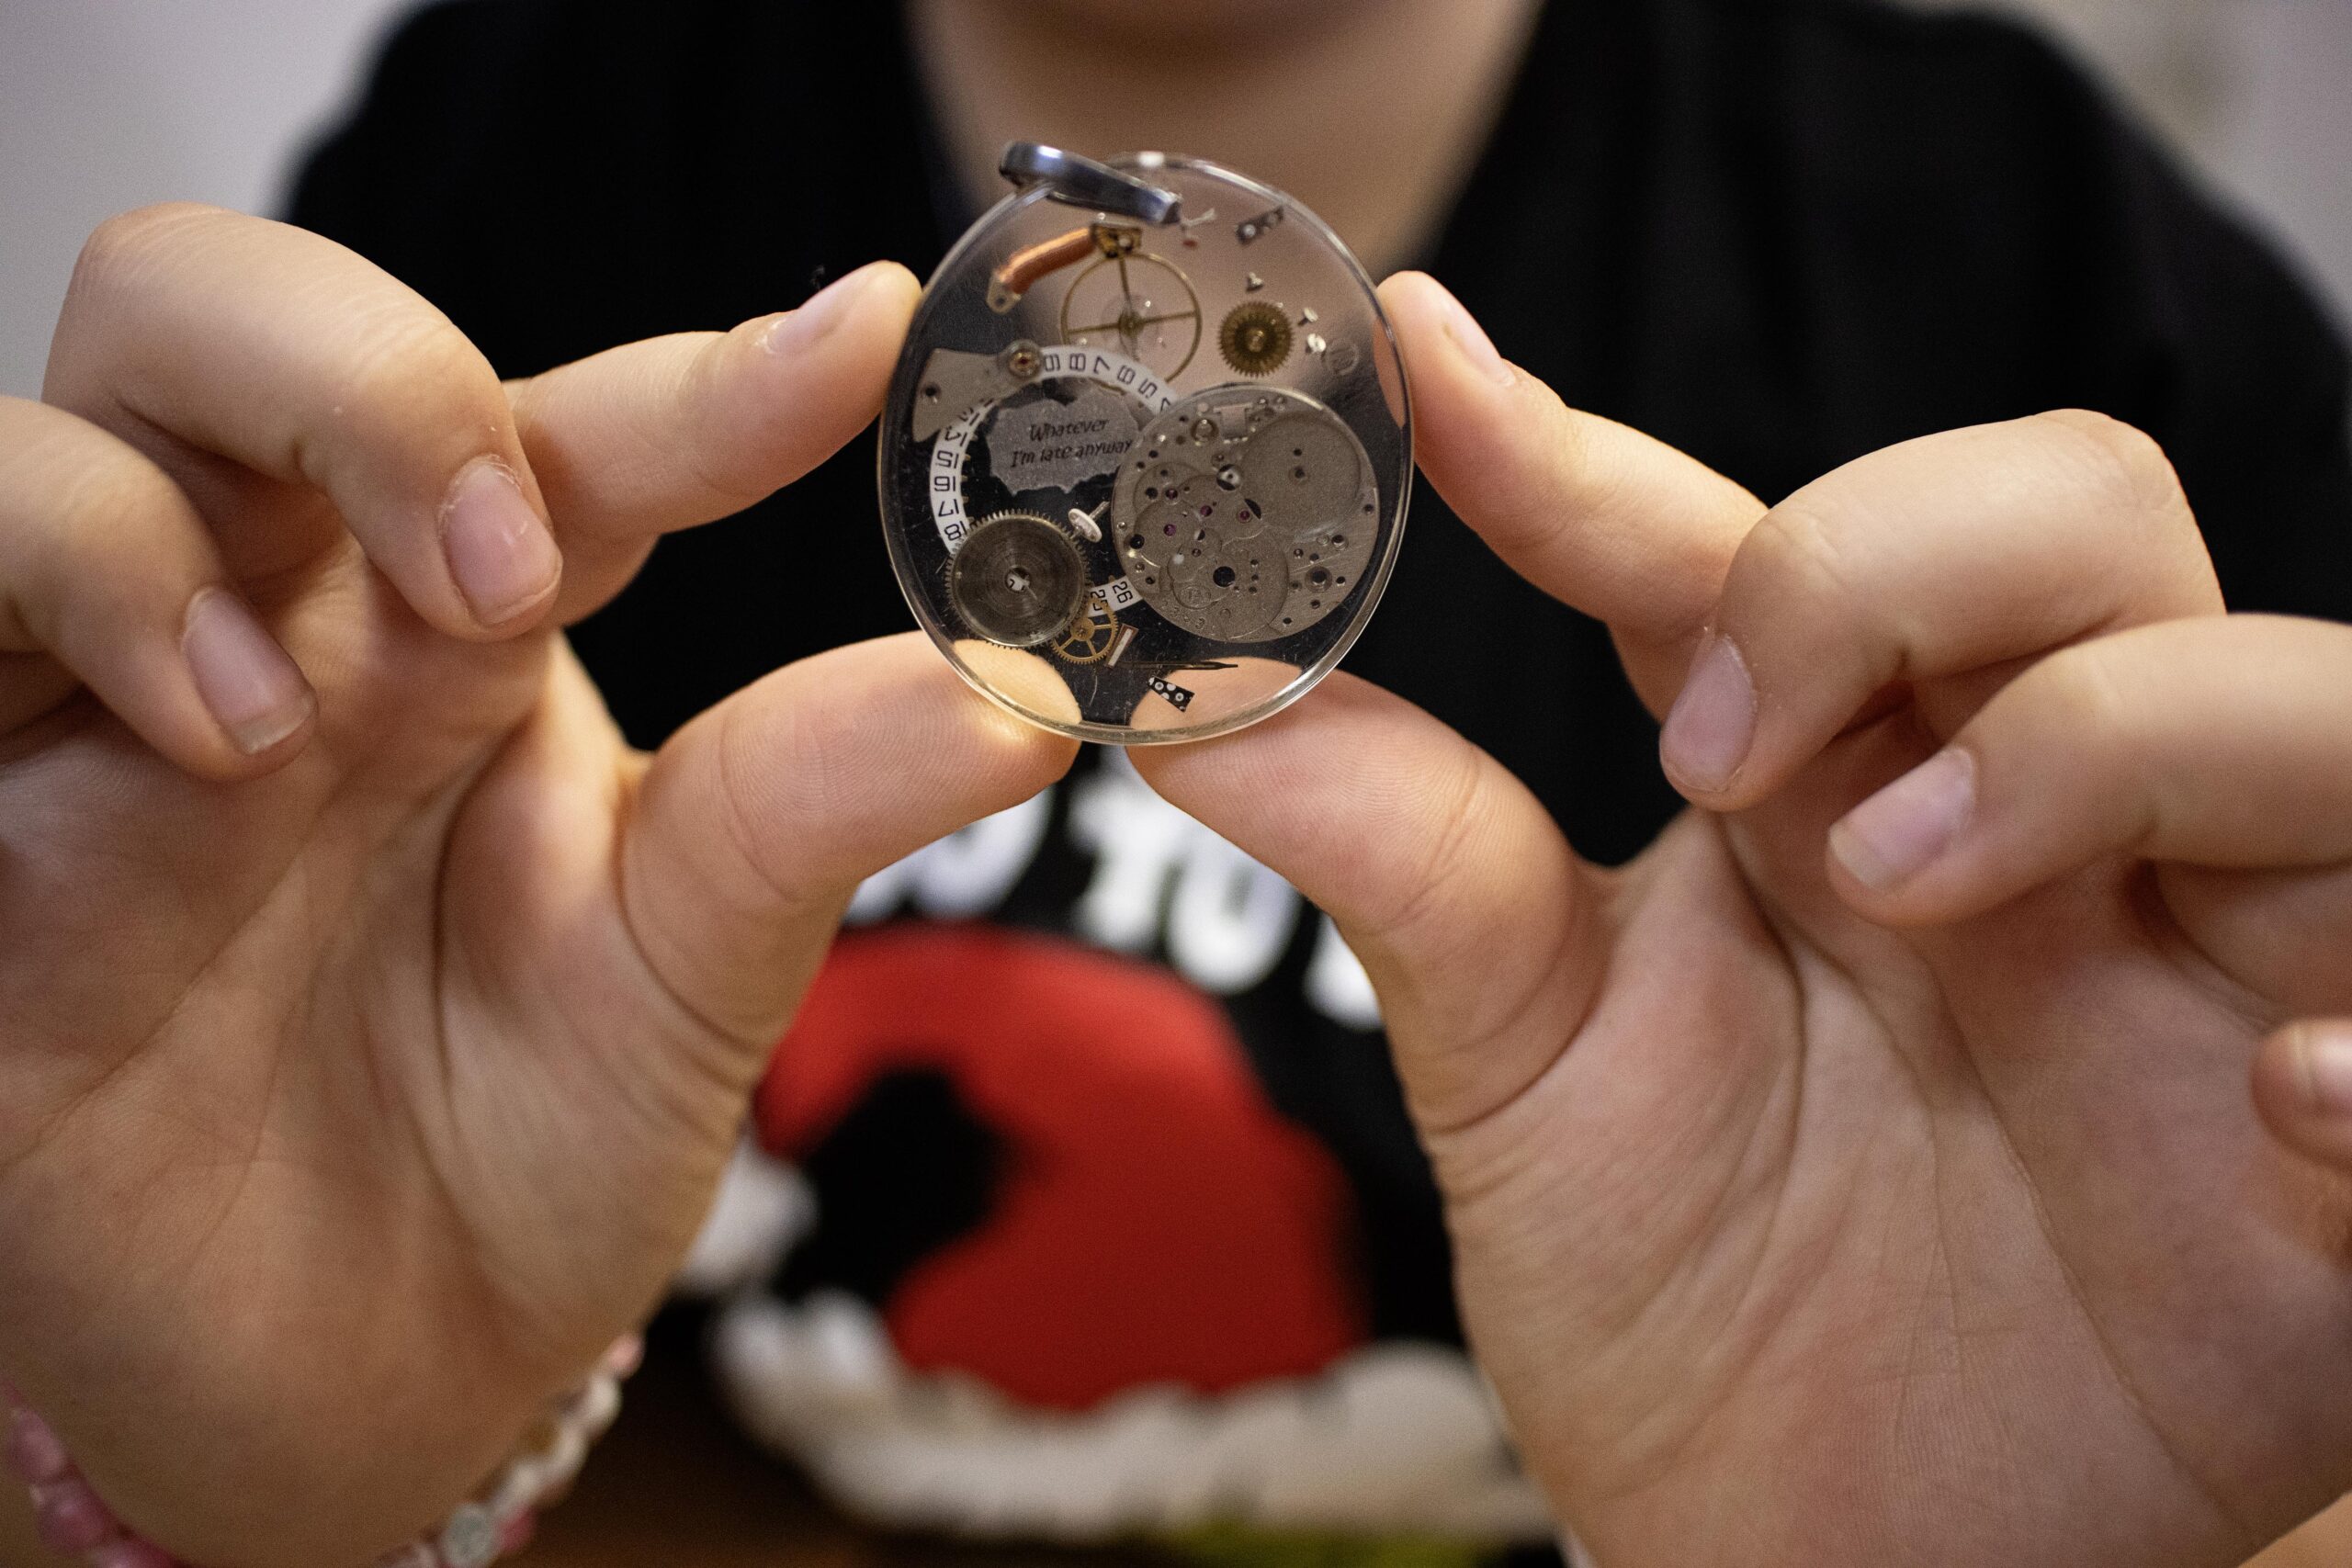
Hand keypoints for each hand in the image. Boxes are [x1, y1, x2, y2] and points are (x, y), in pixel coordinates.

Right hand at [0, 206, 1072, 1567]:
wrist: (363, 1377)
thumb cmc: (526, 1144)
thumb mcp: (692, 969)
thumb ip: (816, 807)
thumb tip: (1023, 696)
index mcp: (467, 630)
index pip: (570, 430)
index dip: (714, 371)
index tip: (866, 336)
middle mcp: (281, 621)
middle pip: (240, 318)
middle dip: (368, 372)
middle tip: (505, 557)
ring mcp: (102, 702)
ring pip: (61, 421)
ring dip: (180, 503)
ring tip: (293, 709)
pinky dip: (64, 589)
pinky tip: (194, 742)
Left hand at [1135, 273, 2351, 1566]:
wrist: (1801, 1546)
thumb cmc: (1679, 1288)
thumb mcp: (1521, 1060)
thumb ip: (1400, 861)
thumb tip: (1190, 705)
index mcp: (1827, 776)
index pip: (1737, 540)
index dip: (1586, 448)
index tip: (1419, 363)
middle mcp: (2035, 821)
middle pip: (2069, 510)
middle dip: (1894, 564)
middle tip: (1720, 750)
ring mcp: (2213, 965)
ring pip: (2301, 695)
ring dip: (2115, 738)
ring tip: (1920, 888)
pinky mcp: (2341, 1150)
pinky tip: (2270, 1104)